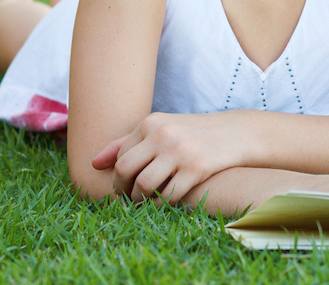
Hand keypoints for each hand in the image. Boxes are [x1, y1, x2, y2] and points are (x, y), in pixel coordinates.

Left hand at [91, 112, 248, 202]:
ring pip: (144, 186)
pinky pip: (168, 196)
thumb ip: (127, 143)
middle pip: (125, 170)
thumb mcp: (161, 129)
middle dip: (122, 191)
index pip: (120, 156)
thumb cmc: (192, 133)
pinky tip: (165, 204)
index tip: (122, 190)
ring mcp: (179, 151)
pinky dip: (162, 205)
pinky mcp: (196, 168)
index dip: (117, 178)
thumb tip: (93, 163)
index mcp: (151, 123)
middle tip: (128, 201)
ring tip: (145, 203)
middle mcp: (162, 134)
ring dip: (140, 201)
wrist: (235, 133)